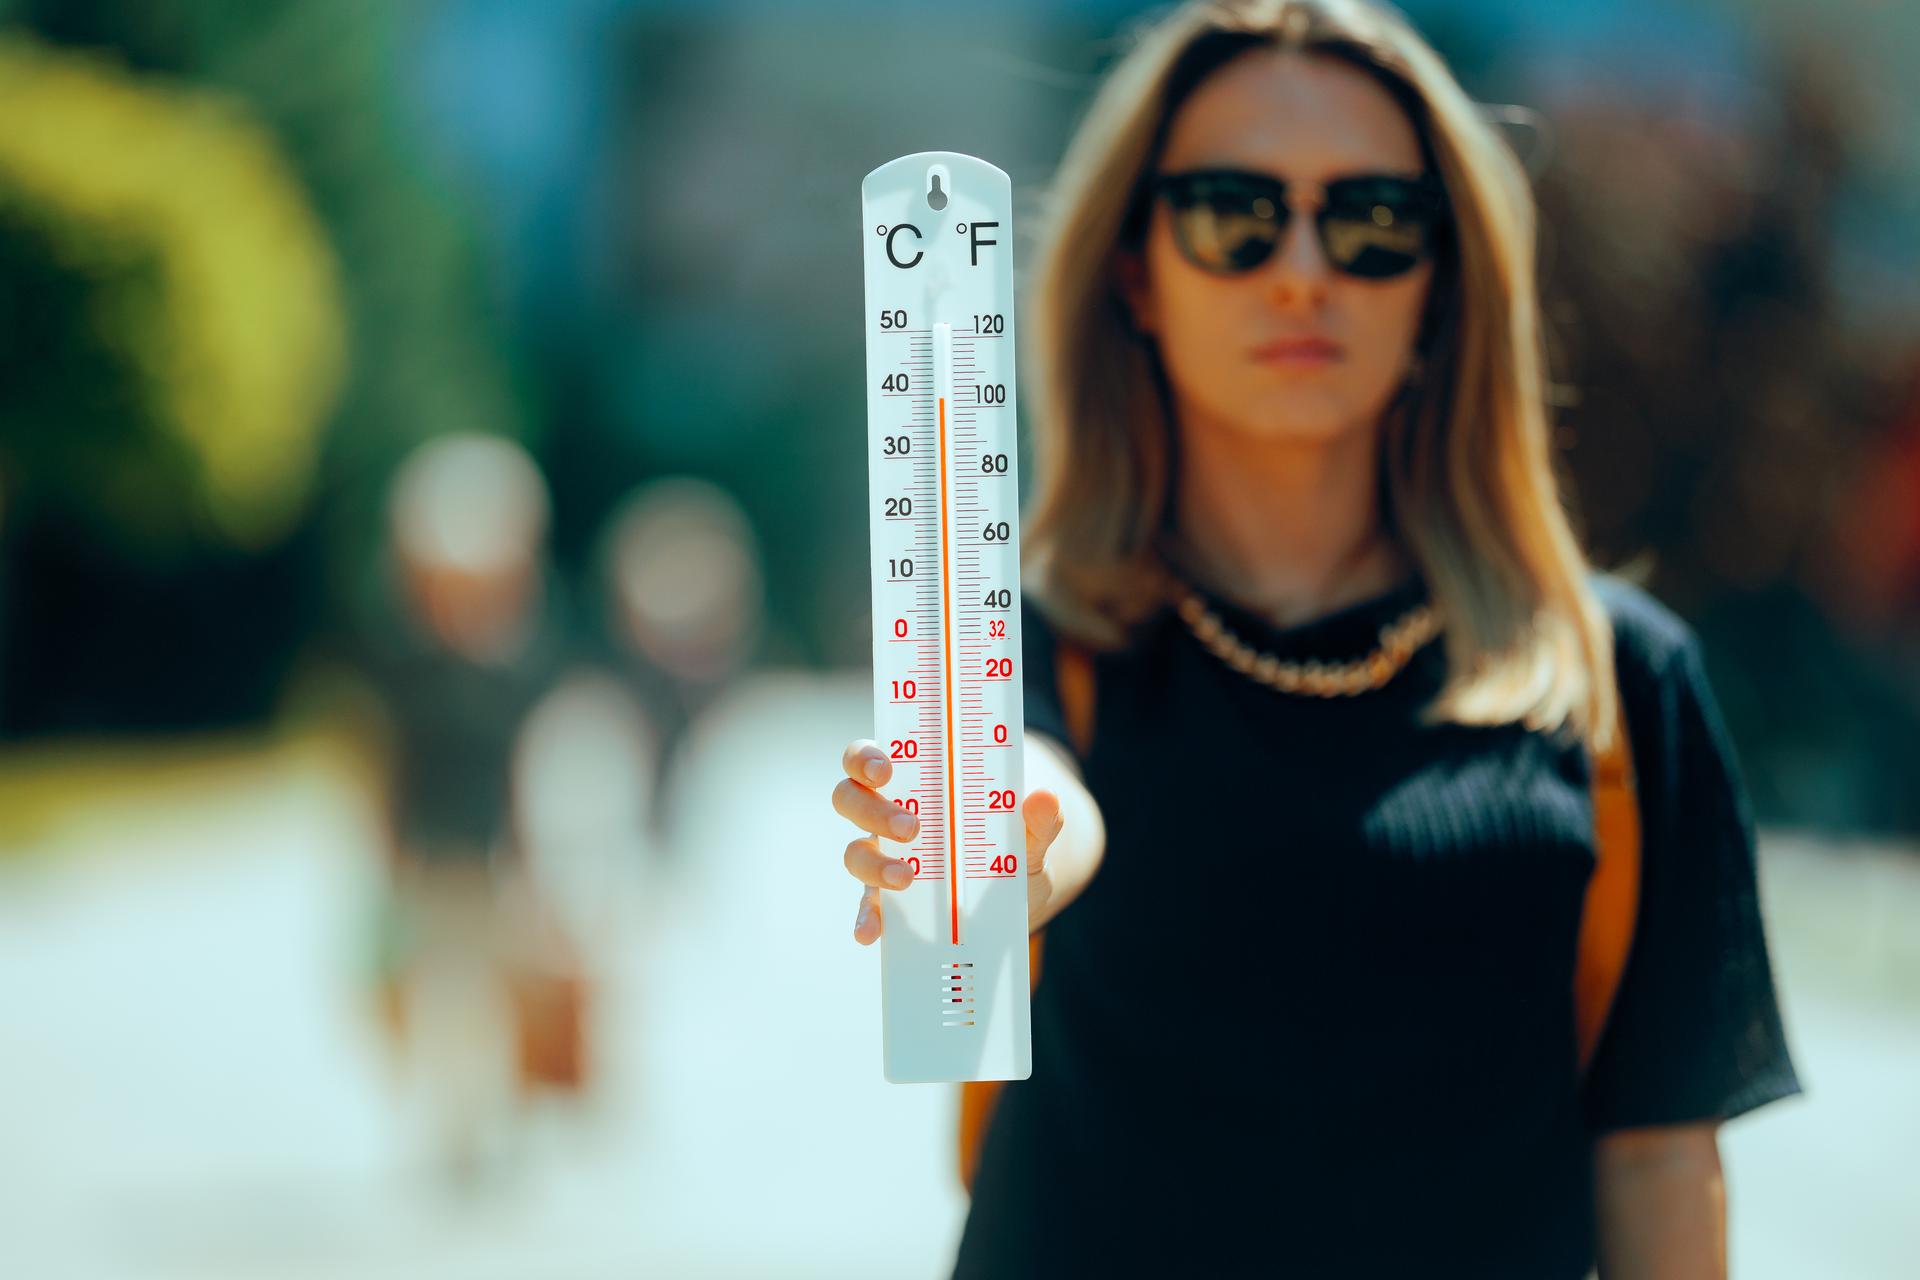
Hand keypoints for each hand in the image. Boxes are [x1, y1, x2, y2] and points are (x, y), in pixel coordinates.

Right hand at [836, 738, 1065, 944]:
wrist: (1020, 890)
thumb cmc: (1016, 842)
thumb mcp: (1033, 831)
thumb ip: (1041, 818)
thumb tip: (1044, 798)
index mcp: (914, 780)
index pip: (867, 757)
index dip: (864, 758)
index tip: (884, 770)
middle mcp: (888, 813)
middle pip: (850, 799)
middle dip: (872, 810)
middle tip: (911, 828)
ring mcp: (885, 857)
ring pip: (855, 852)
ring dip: (873, 863)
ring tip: (907, 878)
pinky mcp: (890, 899)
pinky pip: (868, 906)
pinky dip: (866, 918)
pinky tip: (871, 931)